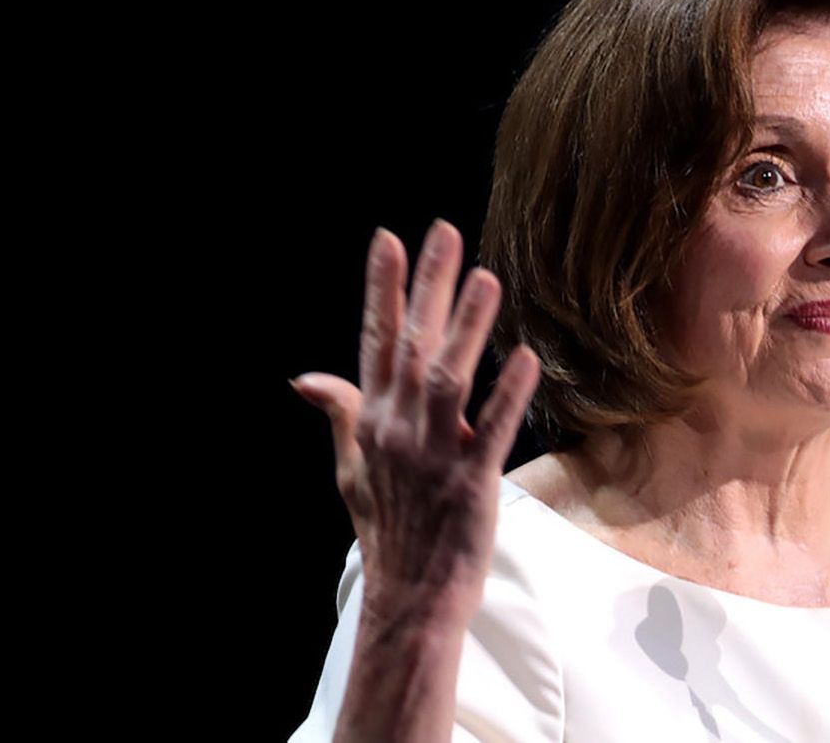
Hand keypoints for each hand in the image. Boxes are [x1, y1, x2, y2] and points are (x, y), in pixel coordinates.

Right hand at [291, 219, 540, 622]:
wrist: (410, 595)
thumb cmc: (387, 528)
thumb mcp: (351, 469)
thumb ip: (340, 413)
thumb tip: (304, 377)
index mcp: (371, 422)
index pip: (374, 343)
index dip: (382, 289)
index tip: (388, 239)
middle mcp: (397, 431)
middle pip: (411, 345)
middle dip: (427, 287)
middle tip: (444, 233)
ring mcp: (432, 456)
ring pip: (448, 379)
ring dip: (467, 328)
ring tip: (487, 278)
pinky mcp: (471, 483)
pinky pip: (491, 431)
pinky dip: (507, 395)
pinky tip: (525, 358)